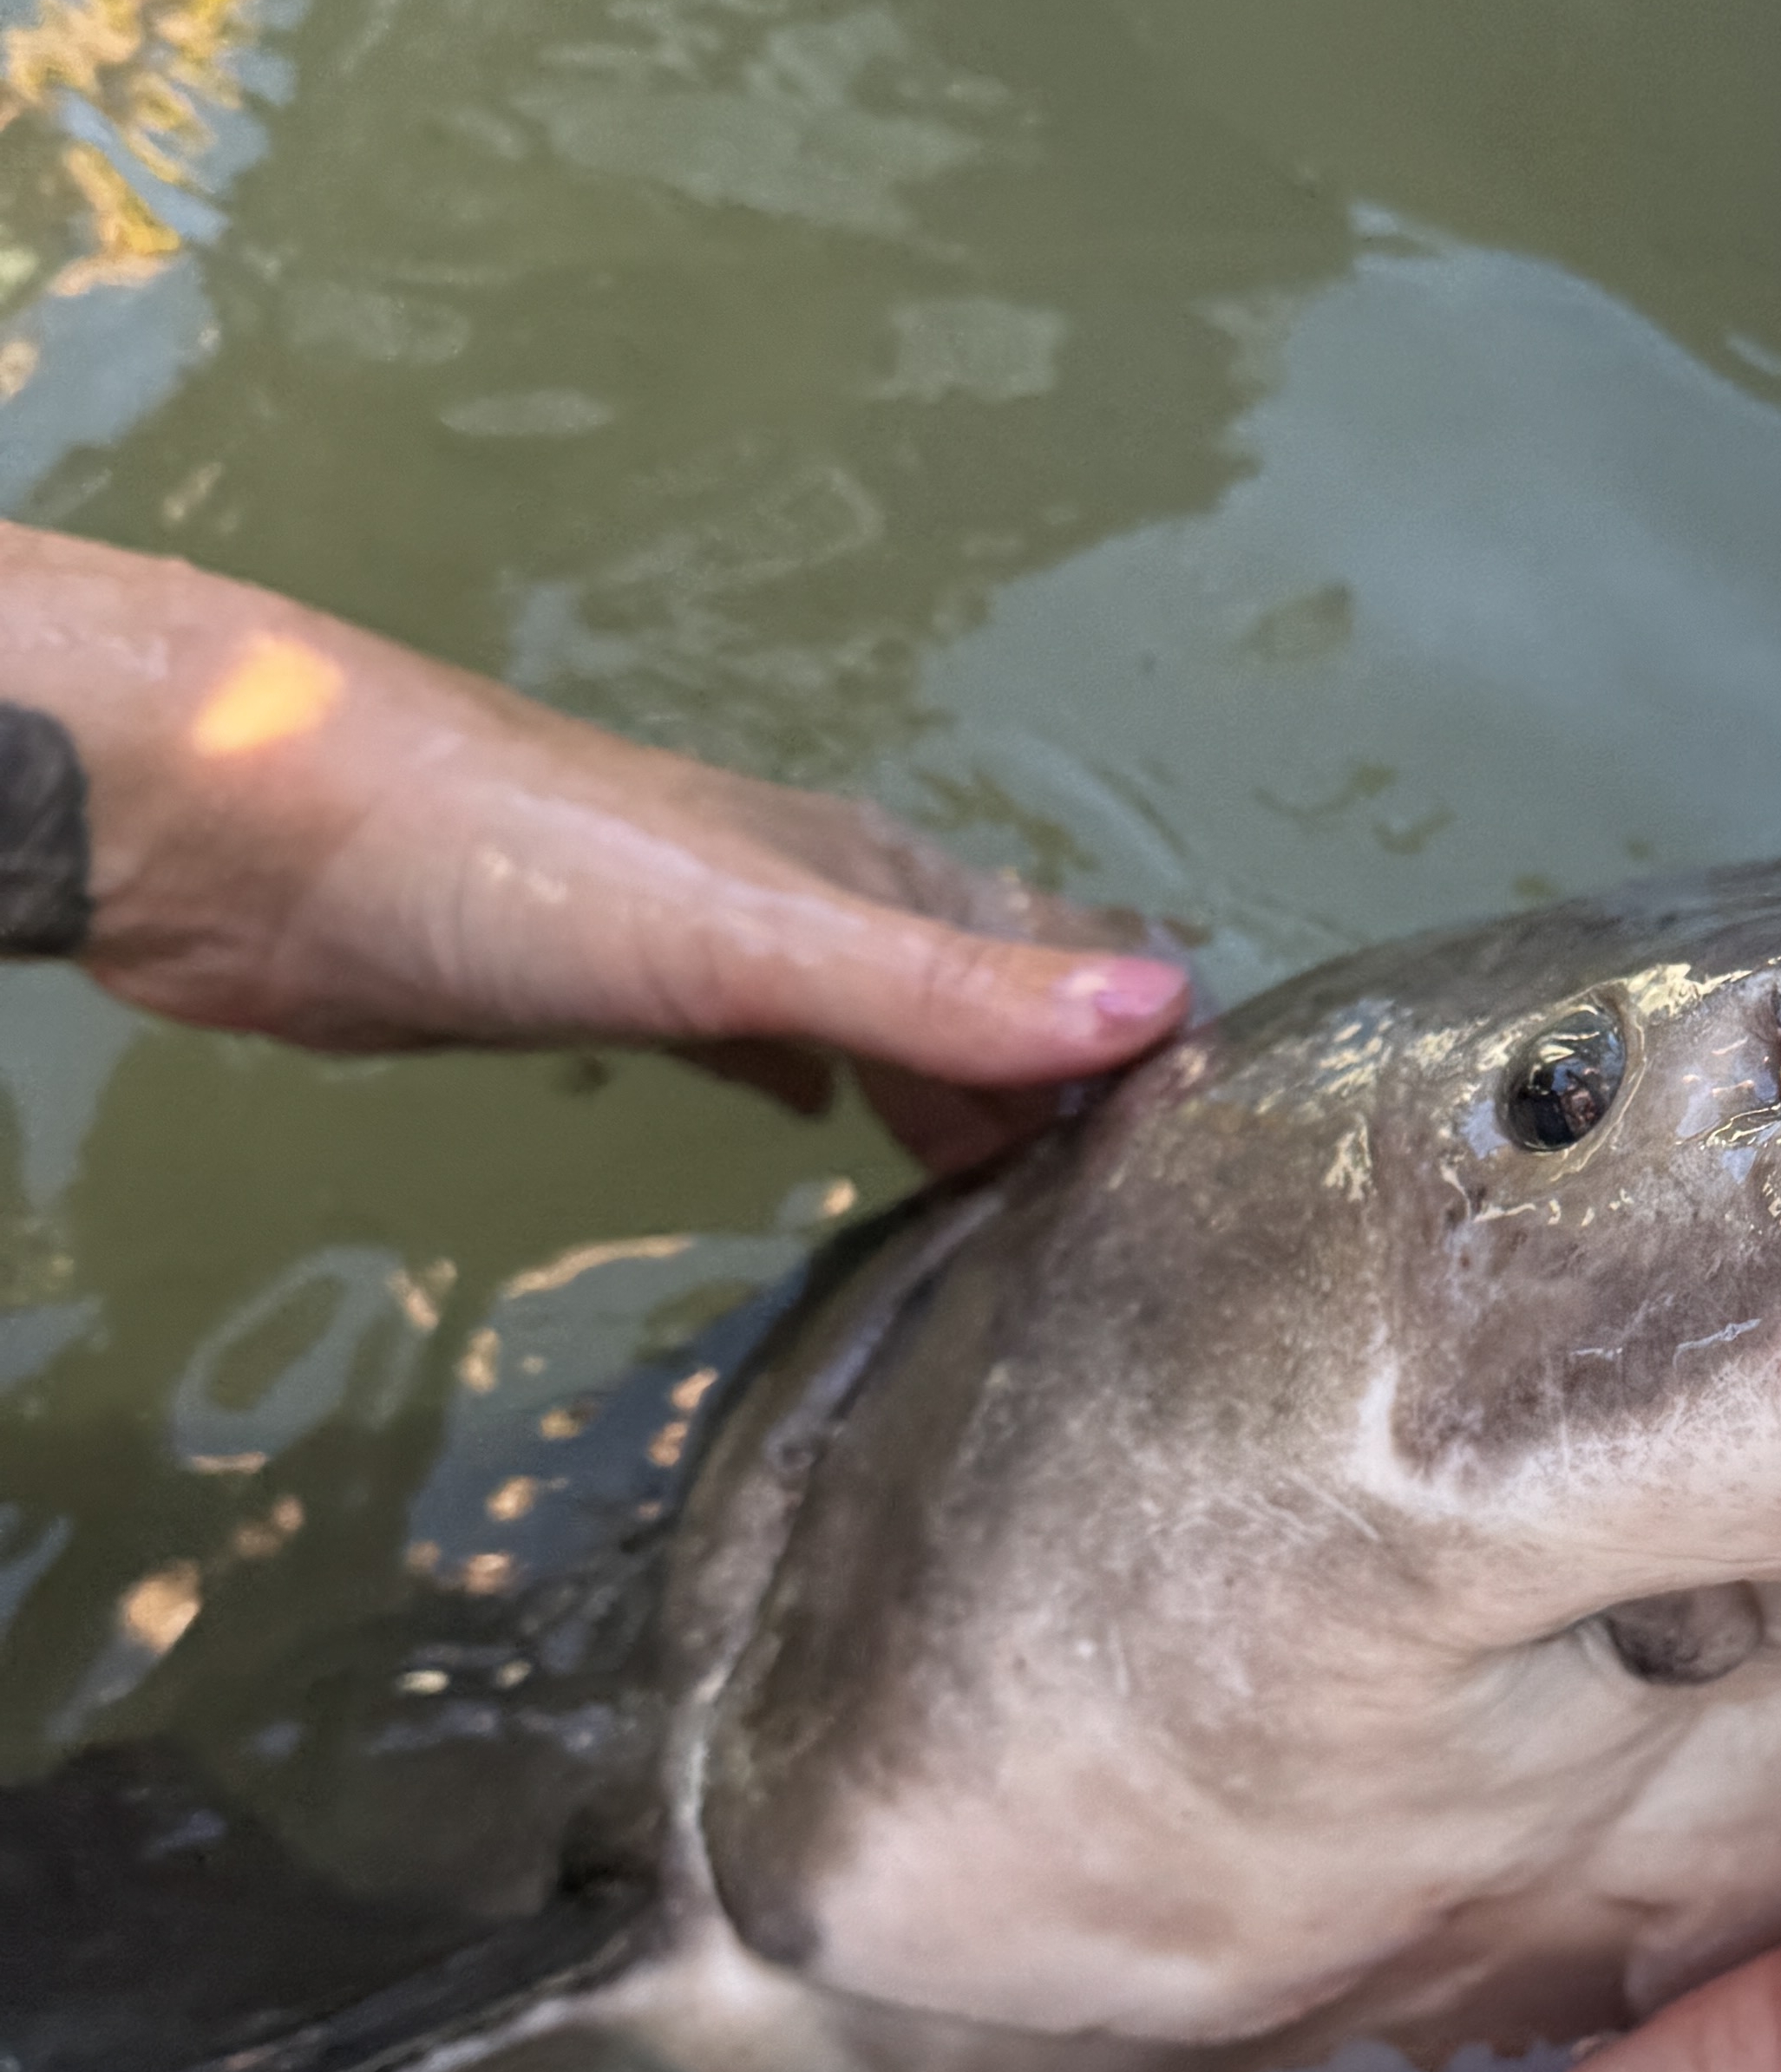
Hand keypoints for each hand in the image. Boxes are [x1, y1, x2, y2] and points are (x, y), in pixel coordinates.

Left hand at [0, 532, 1188, 1167]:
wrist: (263, 839)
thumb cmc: (515, 865)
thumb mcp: (757, 940)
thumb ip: (946, 992)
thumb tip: (1168, 1015)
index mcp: (870, 872)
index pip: (1065, 953)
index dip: (1149, 1041)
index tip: (1225, 1162)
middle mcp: (814, 896)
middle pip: (983, 995)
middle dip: (1064, 1089)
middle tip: (1136, 1232)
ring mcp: (710, 943)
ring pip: (878, 1023)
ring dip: (952, 1096)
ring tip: (1020, 1212)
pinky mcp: (612, 996)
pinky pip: (764, 1046)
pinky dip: (826, 1092)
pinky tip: (831, 1143)